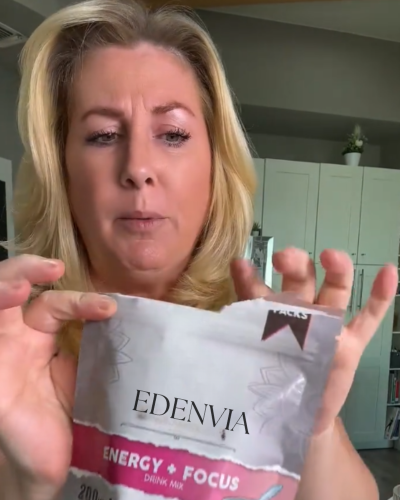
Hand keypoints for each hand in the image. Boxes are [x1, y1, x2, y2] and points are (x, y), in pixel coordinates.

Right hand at [0, 255, 116, 498]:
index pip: (56, 304)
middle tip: (53, 267)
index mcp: (43, 335)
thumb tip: (137, 319)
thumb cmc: (76, 415)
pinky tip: (9, 304)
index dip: (81, 301)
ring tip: (22, 283)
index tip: (111, 309)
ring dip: (3, 286)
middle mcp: (19, 339)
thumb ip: (101, 345)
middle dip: (26, 271)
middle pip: (13, 291)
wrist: (58, 463)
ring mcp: (2, 354)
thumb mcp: (91, 374)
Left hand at [231, 247, 397, 433]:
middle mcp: (301, 311)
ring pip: (335, 290)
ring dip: (336, 269)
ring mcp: (329, 326)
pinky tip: (389, 271)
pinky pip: (369, 317)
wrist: (295, 417)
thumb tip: (226, 292)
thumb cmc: (270, 380)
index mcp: (273, 311)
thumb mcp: (250, 351)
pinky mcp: (351, 344)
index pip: (260, 288)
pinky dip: (380, 296)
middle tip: (284, 259)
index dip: (251, 277)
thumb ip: (240, 324)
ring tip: (331, 255)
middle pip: (301, 278)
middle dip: (294, 264)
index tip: (241, 266)